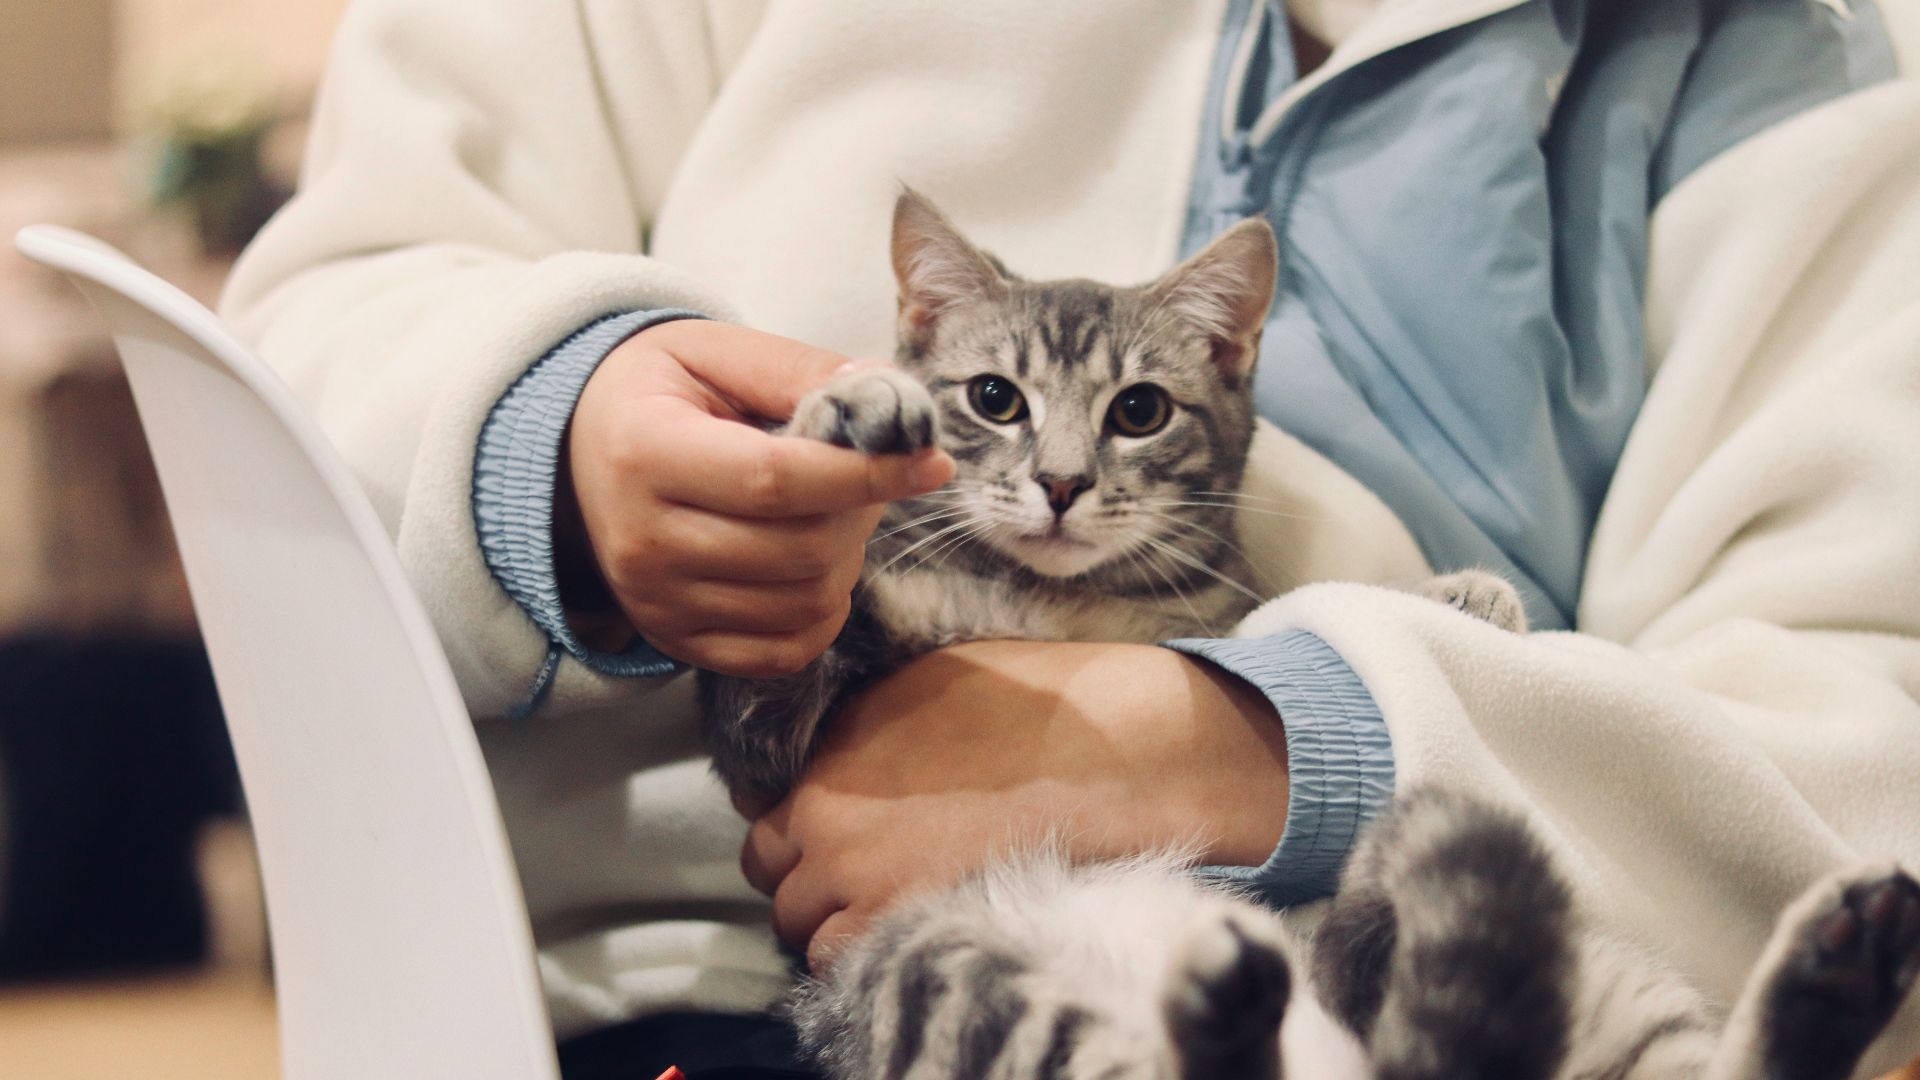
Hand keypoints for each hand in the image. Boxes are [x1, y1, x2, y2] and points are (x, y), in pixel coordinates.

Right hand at [559, 320, 952, 676]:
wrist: (577, 451)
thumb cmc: (657, 393)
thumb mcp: (715, 352)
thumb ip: (800, 371)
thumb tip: (890, 400)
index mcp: (646, 453)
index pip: (777, 480)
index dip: (866, 474)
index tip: (929, 462)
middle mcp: (642, 540)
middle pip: (798, 550)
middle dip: (858, 513)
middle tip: (863, 477)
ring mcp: (656, 601)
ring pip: (802, 603)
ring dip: (845, 559)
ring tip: (829, 514)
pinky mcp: (674, 640)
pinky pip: (782, 652)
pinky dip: (821, 616)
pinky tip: (815, 567)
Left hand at [739, 640, 1287, 969]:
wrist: (1108, 756)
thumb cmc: (1039, 710)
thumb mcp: (928, 683)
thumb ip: (866, 727)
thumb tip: (840, 751)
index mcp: (832, 745)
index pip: (763, 806)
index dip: (799, 824)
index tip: (834, 833)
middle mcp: (824, 809)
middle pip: (769, 866)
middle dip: (806, 873)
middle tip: (861, 876)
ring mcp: (852, 872)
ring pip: (796, 923)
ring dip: (830, 920)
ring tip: (889, 909)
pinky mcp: (890, 922)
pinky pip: (837, 959)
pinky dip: (858, 955)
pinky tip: (907, 931)